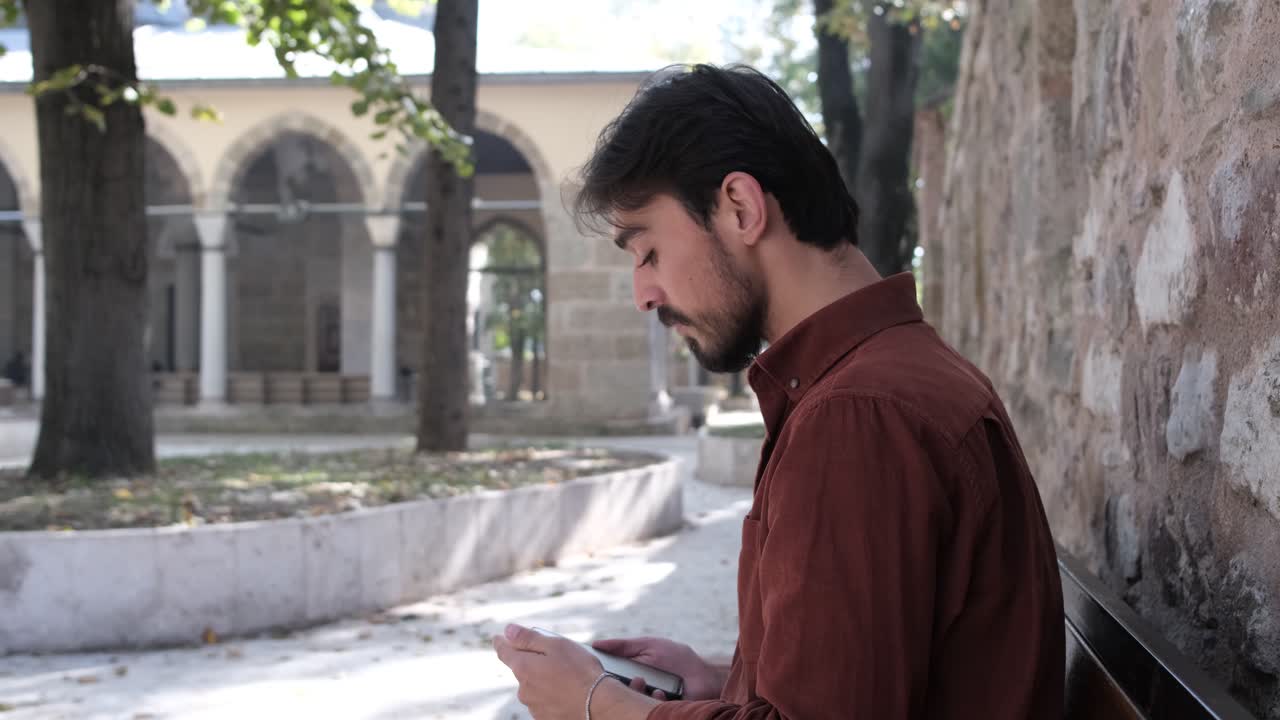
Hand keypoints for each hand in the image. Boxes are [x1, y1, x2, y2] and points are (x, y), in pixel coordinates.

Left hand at [494, 624, 658, 718]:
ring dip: (544, 680)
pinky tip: (568, 692)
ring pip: (534, 686)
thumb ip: (529, 638)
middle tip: (556, 658)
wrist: (598, 706)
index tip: (499, 638)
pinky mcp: (544, 717)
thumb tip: (508, 631)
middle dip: (533, 662)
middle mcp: (523, 689)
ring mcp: (533, 706)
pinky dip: (551, 695)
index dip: (502, 642)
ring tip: (568, 678)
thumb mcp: (556, 645)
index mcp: (523, 667)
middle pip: (522, 669)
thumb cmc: (581, 672)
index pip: (504, 651)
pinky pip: (543, 701)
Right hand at [592, 636, 723, 700]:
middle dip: (617, 684)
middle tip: (625, 675)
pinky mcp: (657, 709)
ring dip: (635, 690)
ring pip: (630, 701)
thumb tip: (595, 644)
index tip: (596, 670)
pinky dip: (653, 698)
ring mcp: (646, 701)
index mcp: (630, 673)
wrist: (702, 674)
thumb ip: (623, 645)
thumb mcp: (648, 645)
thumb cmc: (675, 657)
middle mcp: (636, 689)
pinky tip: (661, 692)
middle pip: (616, 691)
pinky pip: (647, 709)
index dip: (602, 675)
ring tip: (642, 681)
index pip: (609, 678)